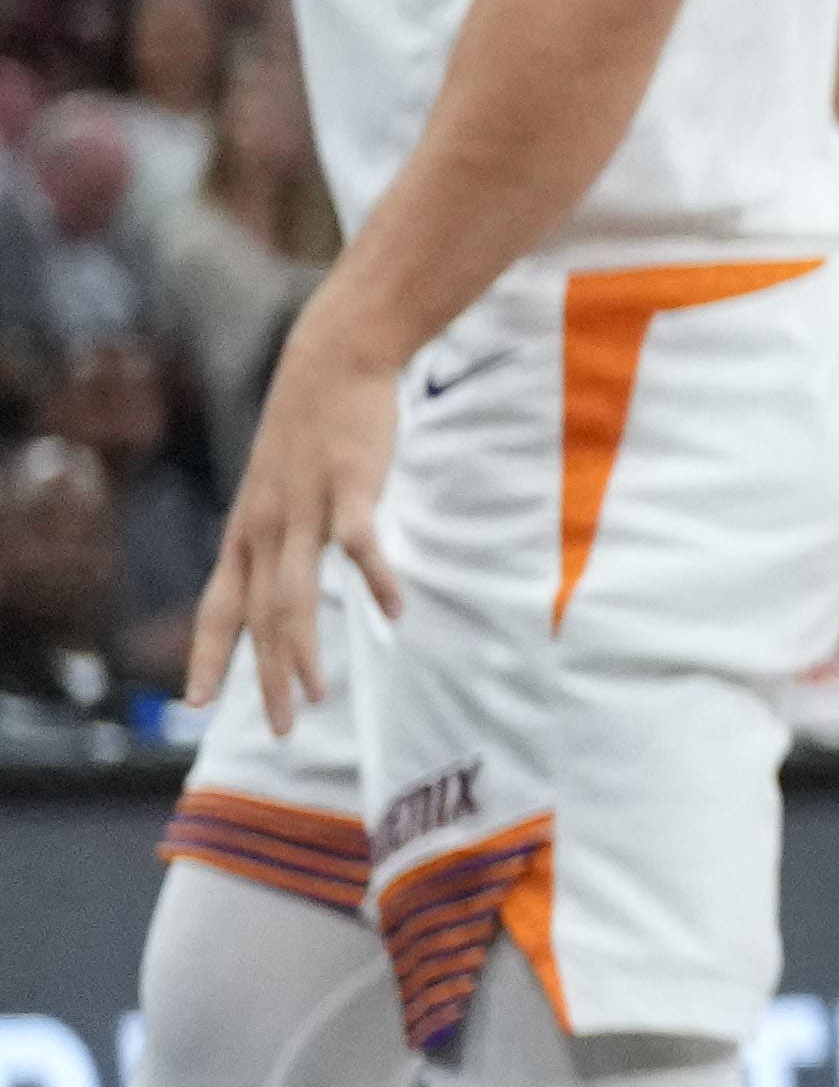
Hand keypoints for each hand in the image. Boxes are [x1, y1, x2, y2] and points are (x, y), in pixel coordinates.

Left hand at [201, 331, 408, 736]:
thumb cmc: (310, 427)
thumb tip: (283, 575)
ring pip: (297, 594)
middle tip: (278, 728)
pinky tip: (394, 612)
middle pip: (261, 618)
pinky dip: (375, 580)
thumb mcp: (277, 486)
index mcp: (247, 533)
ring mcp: (306, 508)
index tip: (197, 704)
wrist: (334, 358)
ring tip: (314, 695)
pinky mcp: (350, 485)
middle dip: (264, 678)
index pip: (217, 608)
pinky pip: (360, 544)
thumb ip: (281, 533)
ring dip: (303, 651)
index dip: (205, 657)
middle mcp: (266, 528)